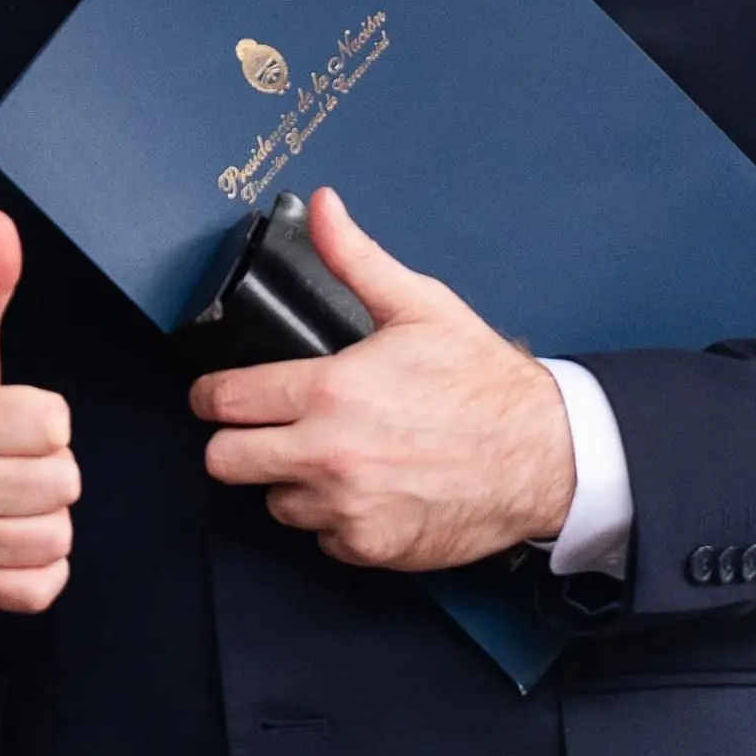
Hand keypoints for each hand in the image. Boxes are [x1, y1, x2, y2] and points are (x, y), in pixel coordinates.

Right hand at [0, 210, 79, 610]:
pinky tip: (10, 534)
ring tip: (11, 495)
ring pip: (56, 536)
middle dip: (47, 466)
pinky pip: (40, 589)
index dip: (43, 417)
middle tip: (11, 457)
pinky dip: (36, 567)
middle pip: (62, 482)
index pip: (54, 424)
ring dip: (44, 516)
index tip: (11, 415)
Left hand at [191, 187, 575, 570]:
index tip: (213, 398)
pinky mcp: (370, 547)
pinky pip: (320, 539)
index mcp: (329, 391)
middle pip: (225, 462)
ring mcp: (347, 507)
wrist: (544, 455)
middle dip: (234, 443)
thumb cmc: (484, 382)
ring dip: (288, 483)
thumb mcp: (419, 305)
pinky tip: (363, 490)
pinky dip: (333, 519)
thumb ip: (356, 258)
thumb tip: (324, 207)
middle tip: (257, 431)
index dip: (211, 396)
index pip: (226, 402)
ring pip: (273, 503)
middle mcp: (328, 454)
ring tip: (326, 458)